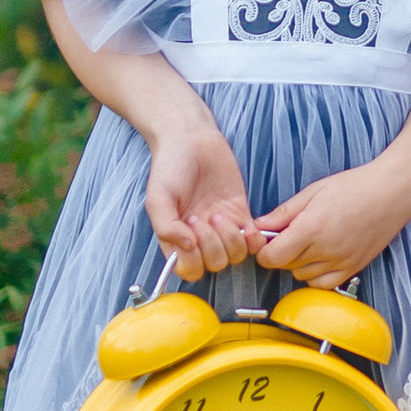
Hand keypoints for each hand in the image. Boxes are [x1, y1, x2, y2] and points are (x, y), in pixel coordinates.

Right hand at [144, 124, 254, 277]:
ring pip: (235, 256)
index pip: (189, 270)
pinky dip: (253, 240)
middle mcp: (200, 239)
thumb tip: (187, 248)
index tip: (188, 228)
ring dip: (230, 239)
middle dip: (211, 244)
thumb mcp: (157, 197)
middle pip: (215, 265)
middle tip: (202, 216)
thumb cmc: (170, 168)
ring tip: (217, 213)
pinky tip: (245, 225)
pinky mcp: (242, 216)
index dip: (193, 257)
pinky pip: (254, 242)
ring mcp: (222, 229)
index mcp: (177, 239)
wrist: (192, 140)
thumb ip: (166, 226)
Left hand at [249, 163, 410, 287]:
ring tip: (310, 241)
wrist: (393, 191)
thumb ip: (283, 213)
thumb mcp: (313, 192)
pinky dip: (316, 275)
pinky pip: (323, 284)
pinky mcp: (353, 268)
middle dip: (281, 252)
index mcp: (311, 229)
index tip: (268, 240)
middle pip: (285, 266)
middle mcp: (325, 250)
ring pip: (302, 276)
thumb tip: (258, 225)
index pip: (271, 257)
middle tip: (291, 233)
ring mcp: (341, 262)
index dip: (264, 251)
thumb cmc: (355, 186)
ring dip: (299, 263)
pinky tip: (321, 257)